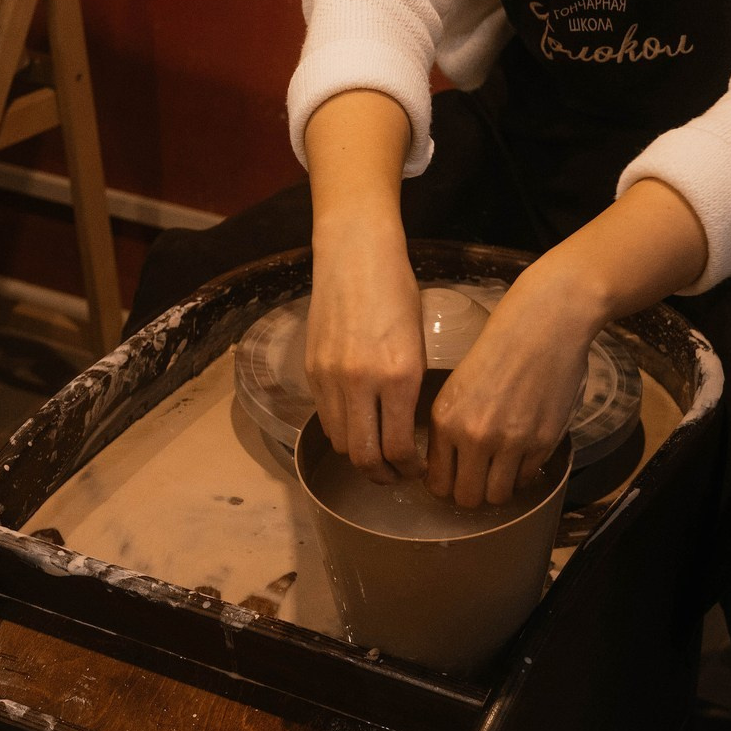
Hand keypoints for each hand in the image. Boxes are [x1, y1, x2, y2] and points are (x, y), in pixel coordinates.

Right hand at [304, 214, 428, 484]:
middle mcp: (360, 382)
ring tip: (376, 453)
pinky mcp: (311, 370)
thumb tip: (405, 430)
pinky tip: (357, 423)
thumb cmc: (397, 290)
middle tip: (396, 476)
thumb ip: (409, 389)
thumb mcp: (417, 342)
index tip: (419, 469)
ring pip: (340, 442)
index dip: (410, 469)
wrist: (355, 254)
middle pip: (364, 457)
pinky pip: (325, 417)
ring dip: (359, 455)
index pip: (398, 448)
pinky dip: (341, 430)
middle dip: (382, 475)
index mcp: (398, 375)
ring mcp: (330, 377)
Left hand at [423, 260, 605, 506]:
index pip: (437, 483)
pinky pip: (525, 480)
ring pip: (497, 497)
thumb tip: (448, 465)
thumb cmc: (498, 348)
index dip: (445, 486)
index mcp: (445, 419)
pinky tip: (521, 455)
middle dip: (471, 494)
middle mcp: (474, 435)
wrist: (543, 325)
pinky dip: (522, 474)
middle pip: (467, 498)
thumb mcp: (457, 386)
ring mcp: (510, 442)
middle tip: (478, 479)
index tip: (453, 478)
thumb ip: (450, 426)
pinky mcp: (542, 442)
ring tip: (500, 470)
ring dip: (497, 488)